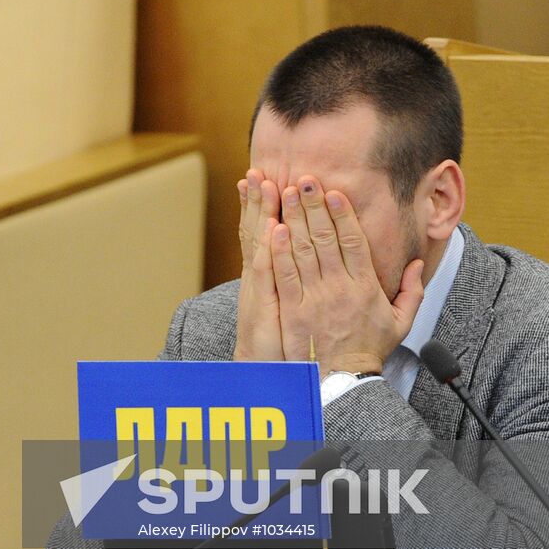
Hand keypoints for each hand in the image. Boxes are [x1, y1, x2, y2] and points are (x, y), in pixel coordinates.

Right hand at [234, 169, 283, 360]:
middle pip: (260, 229)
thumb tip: (290, 260)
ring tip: (260, 182)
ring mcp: (261, 289)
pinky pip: (267, 272)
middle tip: (258, 170)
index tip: (266, 178)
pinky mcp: (266, 305)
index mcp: (269, 277)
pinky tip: (271, 227)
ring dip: (259, 212)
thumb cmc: (285, 347)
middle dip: (260, 199)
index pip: (267, 232)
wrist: (270, 378)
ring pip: (259, 243)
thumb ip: (287, 285)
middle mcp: (262, 278)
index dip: (265, 206)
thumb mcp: (280, 312)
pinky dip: (269, 249)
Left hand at [270, 176, 423, 374]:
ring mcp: (314, 298)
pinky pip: (285, 275)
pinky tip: (273, 228)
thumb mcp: (400, 322)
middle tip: (304, 180)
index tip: (334, 192)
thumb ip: (412, 291)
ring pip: (302, 250)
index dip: (343, 214)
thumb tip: (417, 264)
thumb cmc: (369, 349)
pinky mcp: (293, 309)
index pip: (354, 242)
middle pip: (325, 238)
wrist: (342, 380)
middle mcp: (339, 288)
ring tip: (286, 194)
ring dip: (294, 219)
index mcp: (365, 287)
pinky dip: (278, 250)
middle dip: (314, 206)